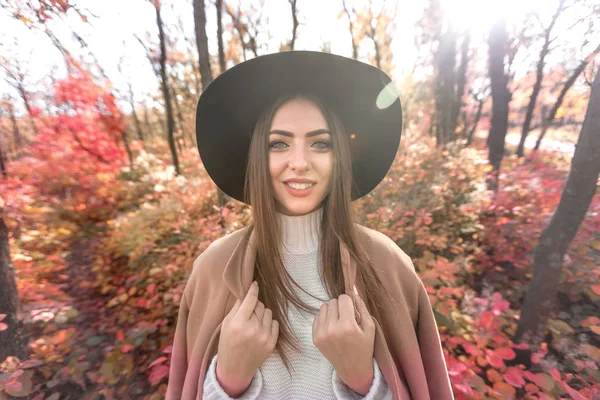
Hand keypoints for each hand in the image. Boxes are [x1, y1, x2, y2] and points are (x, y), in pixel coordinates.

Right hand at [216, 281, 278, 396]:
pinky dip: (268, 323)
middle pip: (260, 305)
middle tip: (248, 313)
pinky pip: (274, 323)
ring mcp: (264, 337)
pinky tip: (259, 329)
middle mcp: (253, 329)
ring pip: (268, 312)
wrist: (235, 369)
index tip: (254, 284)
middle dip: (254, 305)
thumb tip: (246, 292)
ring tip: (253, 322)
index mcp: (238, 324)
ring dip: (261, 314)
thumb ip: (236, 309)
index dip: (253, 290)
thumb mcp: (225, 325)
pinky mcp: (272, 343)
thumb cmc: (227, 345)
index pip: (250, 300)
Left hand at [312, 288, 375, 394]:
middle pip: (332, 302)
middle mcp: (332, 329)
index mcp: (347, 326)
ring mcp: (321, 334)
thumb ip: (362, 307)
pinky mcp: (315, 338)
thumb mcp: (370, 328)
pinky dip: (324, 319)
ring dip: (331, 311)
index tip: (352, 310)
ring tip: (339, 322)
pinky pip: (317, 317)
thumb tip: (353, 291)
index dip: (349, 302)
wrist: (352, 370)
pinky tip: (332, 328)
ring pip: (323, 307)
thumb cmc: (364, 348)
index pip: (343, 298)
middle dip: (340, 306)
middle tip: (346, 318)